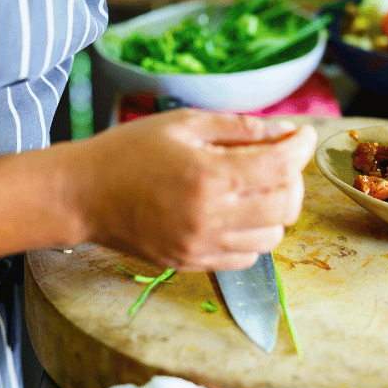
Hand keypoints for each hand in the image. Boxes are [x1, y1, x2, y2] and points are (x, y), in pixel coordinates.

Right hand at [75, 109, 316, 270]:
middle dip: (292, 178)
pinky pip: (247, 258)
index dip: (301, 146)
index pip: (280, 165)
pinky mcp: (192, 263)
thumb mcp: (185, 123)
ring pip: (273, 236)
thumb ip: (239, 127)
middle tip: (279, 159)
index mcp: (208, 175)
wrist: (83, 194)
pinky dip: (255, 234)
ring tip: (257, 186)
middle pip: (285, 205)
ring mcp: (201, 246)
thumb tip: (284, 132)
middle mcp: (210, 216)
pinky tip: (238, 211)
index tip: (304, 134)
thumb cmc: (130, 150)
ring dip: (276, 209)